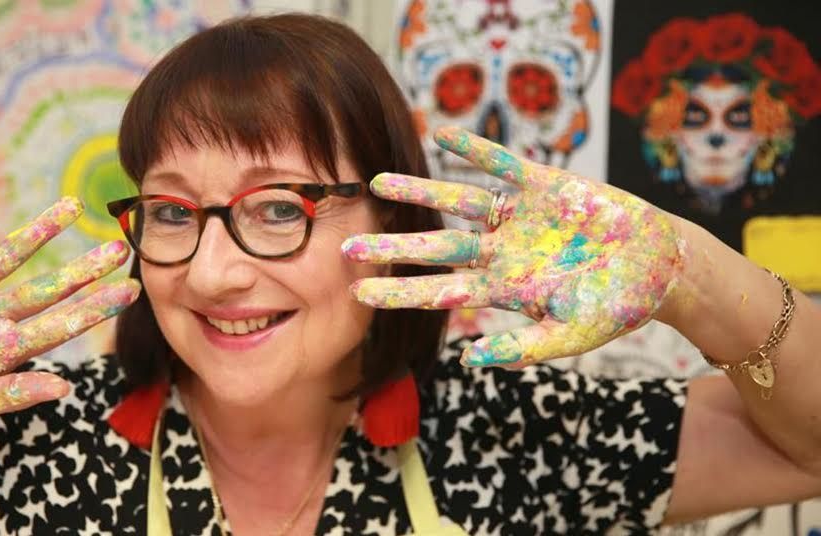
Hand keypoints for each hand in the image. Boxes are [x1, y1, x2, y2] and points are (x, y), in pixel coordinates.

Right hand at [0, 167, 140, 427]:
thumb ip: (11, 395)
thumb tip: (66, 389)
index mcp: (4, 350)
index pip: (60, 326)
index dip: (95, 308)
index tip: (131, 290)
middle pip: (46, 289)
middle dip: (82, 271)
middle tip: (119, 248)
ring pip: (9, 255)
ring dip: (40, 230)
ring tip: (74, 205)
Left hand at [343, 127, 682, 366]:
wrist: (658, 266)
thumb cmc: (615, 307)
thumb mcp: (571, 336)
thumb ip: (524, 350)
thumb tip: (470, 359)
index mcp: (503, 288)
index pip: (440, 291)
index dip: (401, 292)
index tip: (359, 293)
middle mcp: (500, 251)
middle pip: (436, 246)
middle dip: (394, 247)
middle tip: (346, 248)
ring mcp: (518, 217)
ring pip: (458, 201)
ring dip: (419, 190)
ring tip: (377, 181)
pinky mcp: (543, 185)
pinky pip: (502, 163)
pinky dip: (475, 151)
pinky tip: (443, 135)